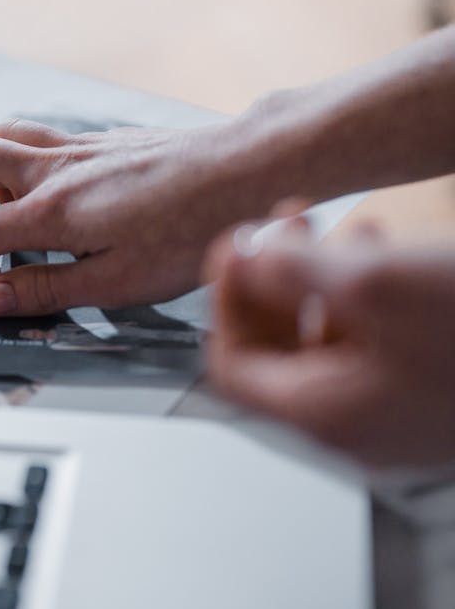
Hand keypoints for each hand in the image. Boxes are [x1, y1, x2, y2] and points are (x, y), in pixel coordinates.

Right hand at [0, 118, 276, 315]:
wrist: (248, 171)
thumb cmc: (191, 232)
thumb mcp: (118, 282)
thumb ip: (46, 289)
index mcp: (51, 212)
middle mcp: (55, 169)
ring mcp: (80, 146)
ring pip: (4, 134)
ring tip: (16, 213)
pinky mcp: (105, 138)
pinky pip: (44, 136)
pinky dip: (30, 161)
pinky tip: (64, 195)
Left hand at [205, 220, 454, 465]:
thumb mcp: (377, 286)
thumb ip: (291, 271)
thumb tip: (241, 261)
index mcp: (324, 414)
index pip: (232, 366)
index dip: (225, 302)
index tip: (236, 252)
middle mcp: (354, 428)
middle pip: (277, 353)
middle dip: (273, 282)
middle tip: (284, 229)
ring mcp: (396, 418)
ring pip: (328, 345)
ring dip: (319, 283)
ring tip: (335, 231)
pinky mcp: (430, 398)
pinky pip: (375, 350)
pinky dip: (363, 302)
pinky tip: (381, 258)